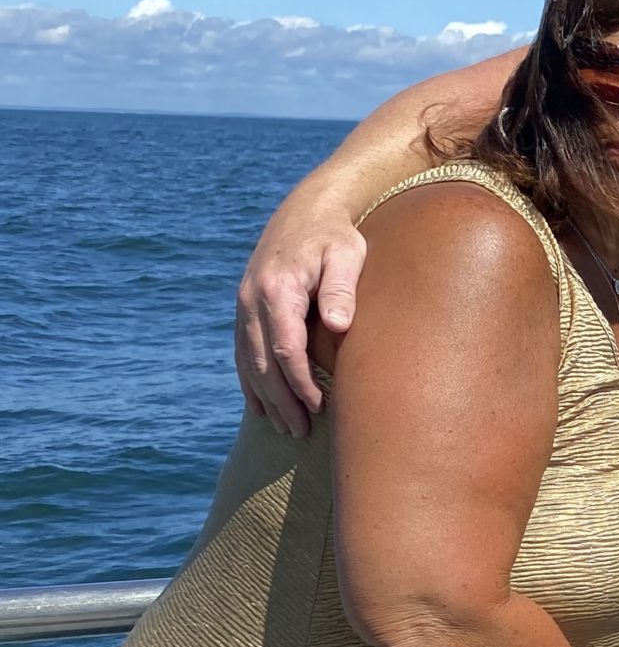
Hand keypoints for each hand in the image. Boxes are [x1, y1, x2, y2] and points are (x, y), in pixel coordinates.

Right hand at [236, 215, 369, 436]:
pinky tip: (259, 408)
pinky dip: (250, 382)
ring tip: (285, 429)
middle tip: (301, 433)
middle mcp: (252, 300)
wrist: (306, 213)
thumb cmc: (336, 236)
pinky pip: (243, 352)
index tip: (319, 407)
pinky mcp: (245, 310)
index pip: (286, 348)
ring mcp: (244, 306)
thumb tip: (339, 324)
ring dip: (265, 399)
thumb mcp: (347, 254)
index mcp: (277, 290)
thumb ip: (341, 288)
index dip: (300, 383)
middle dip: (281, 401)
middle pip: (263, 363)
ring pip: (249, 362)